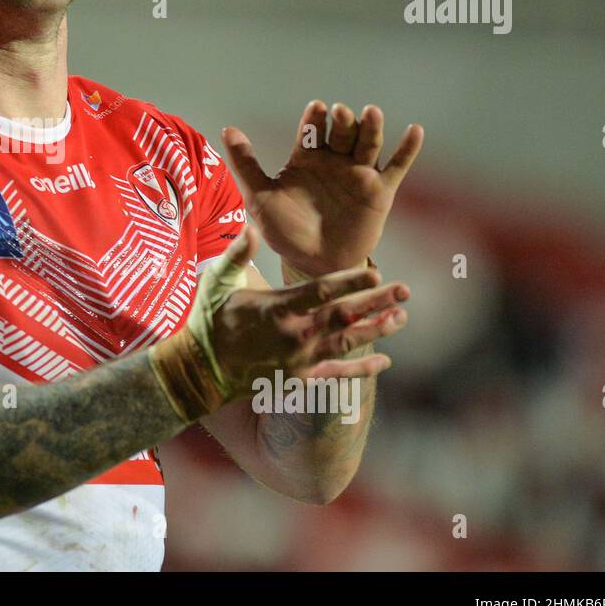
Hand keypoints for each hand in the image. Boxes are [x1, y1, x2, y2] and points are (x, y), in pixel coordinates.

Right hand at [192, 226, 408, 404]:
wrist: (199, 369)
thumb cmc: (209, 318)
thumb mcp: (216, 281)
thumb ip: (237, 253)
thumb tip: (252, 227)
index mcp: (274, 308)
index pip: (320, 292)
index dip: (350, 281)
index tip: (376, 271)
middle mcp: (292, 336)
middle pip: (342, 316)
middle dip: (376, 302)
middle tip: (404, 290)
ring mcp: (298, 360)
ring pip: (346, 343)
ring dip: (376, 331)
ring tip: (402, 318)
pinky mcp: (299, 378)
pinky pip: (336, 374)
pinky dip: (361, 369)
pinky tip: (385, 361)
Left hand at [222, 101, 423, 274]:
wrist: (314, 265)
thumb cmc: (285, 232)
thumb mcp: (259, 198)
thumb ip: (246, 164)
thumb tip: (227, 129)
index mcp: (306, 159)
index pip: (311, 132)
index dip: (314, 119)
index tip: (316, 109)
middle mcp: (334, 161)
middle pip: (342, 133)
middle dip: (342, 121)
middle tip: (340, 113)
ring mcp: (358, 174)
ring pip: (368, 144)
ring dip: (371, 128)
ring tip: (372, 113)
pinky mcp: (380, 191)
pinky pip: (397, 167)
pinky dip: (408, 149)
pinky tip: (416, 131)